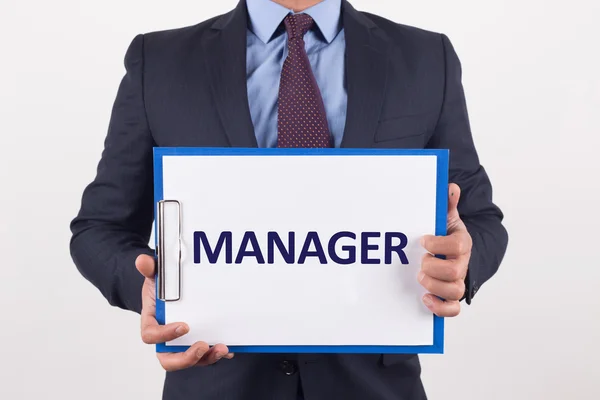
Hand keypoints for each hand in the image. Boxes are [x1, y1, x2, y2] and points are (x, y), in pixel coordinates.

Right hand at [135, 254, 232, 370]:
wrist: (169, 291)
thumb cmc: (161, 287)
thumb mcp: (155, 275)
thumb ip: (149, 268)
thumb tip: (143, 261)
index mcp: (152, 323)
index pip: (151, 335)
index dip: (166, 334)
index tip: (184, 326)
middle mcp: (166, 339)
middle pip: (169, 359)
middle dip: (186, 358)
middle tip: (202, 346)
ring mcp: (182, 344)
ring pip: (191, 360)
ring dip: (207, 358)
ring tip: (223, 349)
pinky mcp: (197, 343)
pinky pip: (206, 356)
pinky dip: (217, 355)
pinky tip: (230, 349)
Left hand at [419, 183, 471, 316]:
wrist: (454, 253)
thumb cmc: (446, 235)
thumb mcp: (446, 218)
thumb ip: (447, 205)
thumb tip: (450, 188)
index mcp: (462, 243)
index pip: (458, 245)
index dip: (439, 244)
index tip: (423, 240)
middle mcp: (462, 263)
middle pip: (454, 271)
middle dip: (432, 266)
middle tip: (421, 261)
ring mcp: (457, 281)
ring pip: (454, 291)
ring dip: (434, 286)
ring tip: (420, 278)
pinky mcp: (451, 296)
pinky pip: (453, 309)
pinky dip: (440, 307)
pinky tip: (425, 299)